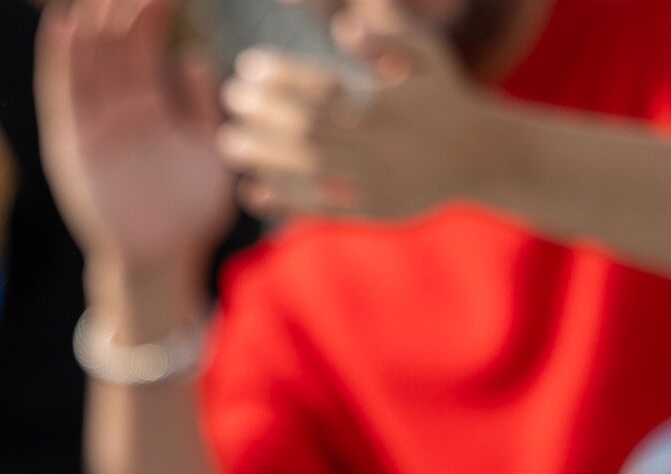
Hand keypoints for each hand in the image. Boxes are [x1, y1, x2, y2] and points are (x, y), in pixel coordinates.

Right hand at [35, 0, 236, 277]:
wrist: (163, 260)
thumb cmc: (190, 210)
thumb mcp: (209, 150)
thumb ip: (200, 108)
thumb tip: (197, 62)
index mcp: (150, 108)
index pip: (144, 48)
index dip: (150, 14)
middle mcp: (117, 112)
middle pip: (111, 48)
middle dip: (114, 9)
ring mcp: (92, 128)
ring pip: (86, 65)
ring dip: (87, 25)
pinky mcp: (72, 149)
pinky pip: (63, 100)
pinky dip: (58, 65)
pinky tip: (60, 30)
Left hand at [218, 0, 492, 220]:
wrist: (482, 157)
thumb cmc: (446, 98)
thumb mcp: (429, 57)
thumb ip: (390, 34)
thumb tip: (342, 24)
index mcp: (389, 106)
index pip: (322, 87)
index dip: (282, 75)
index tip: (250, 64)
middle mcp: (379, 146)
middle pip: (307, 128)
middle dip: (264, 112)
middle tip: (231, 96)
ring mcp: (374, 182)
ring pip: (307, 170)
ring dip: (263, 156)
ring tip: (229, 141)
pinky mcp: (371, 212)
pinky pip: (320, 209)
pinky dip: (284, 201)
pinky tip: (253, 191)